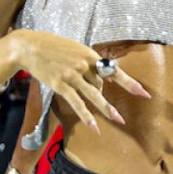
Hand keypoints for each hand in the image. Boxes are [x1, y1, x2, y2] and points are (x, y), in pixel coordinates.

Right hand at [14, 30, 147, 132]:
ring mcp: (72, 75)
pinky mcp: (60, 84)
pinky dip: (85, 115)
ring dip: (105, 109)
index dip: (129, 83)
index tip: (143, 93)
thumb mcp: (76, 49)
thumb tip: (108, 78)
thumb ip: (91, 63)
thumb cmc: (53, 46)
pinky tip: (93, 126)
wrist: (29, 46)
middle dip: (107, 99)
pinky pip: (76, 102)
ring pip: (93, 95)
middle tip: (121, 116)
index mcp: (90, 54)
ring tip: (117, 120)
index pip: (114, 70)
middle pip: (102, 85)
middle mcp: (84, 65)